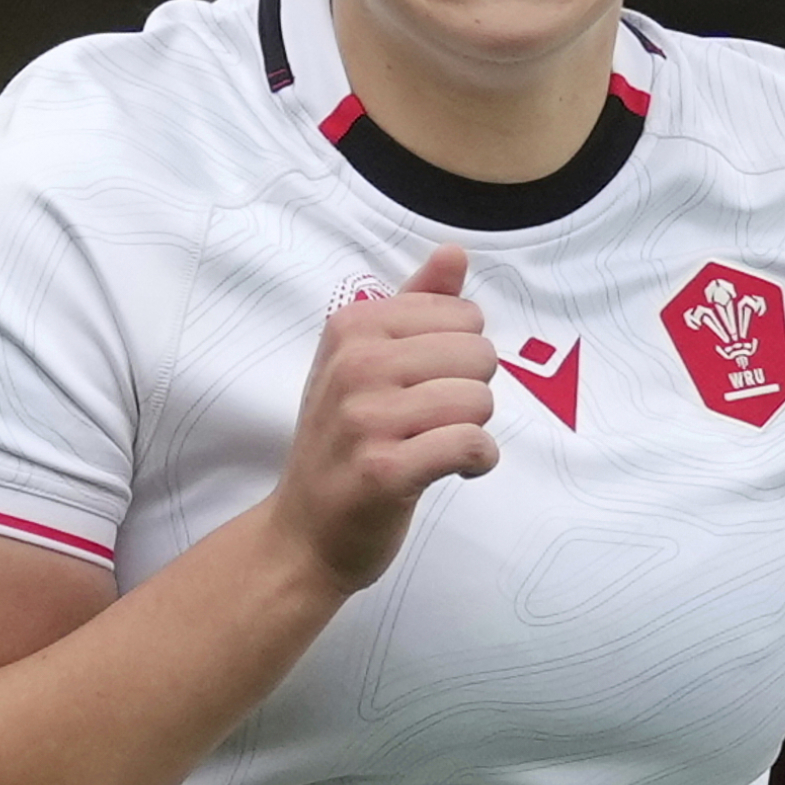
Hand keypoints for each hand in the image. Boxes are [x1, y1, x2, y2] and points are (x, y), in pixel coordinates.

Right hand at [269, 244, 498, 592]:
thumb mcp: (366, 361)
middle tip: (431, 420)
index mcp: (352, 326)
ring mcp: (364, 417)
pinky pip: (472, 444)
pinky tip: (452, 470)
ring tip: (435, 445)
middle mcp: (354, 364)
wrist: (304, 531)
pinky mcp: (384, 470)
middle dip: (471, 391)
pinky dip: (477, 461)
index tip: (425, 384)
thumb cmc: (346, 440)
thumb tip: (455, 253)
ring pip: (480, 400)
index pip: (464, 316)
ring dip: (473, 430)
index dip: (460, 356)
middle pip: (480, 355)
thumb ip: (417, 304)